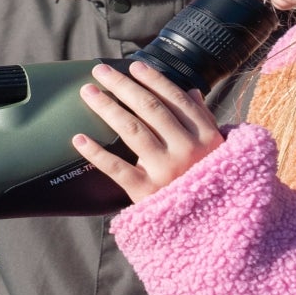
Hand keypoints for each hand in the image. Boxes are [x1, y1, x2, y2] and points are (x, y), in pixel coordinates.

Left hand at [72, 60, 225, 203]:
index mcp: (205, 136)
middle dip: (122, 85)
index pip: (175, 99)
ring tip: (88, 92)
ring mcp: (165, 170)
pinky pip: (116, 168)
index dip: (153, 80)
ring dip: (107, 107)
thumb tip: (190, 91)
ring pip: (131, 130)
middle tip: (100, 71)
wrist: (210, 228)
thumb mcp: (217, 150)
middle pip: (149, 108)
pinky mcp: (146, 192)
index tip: (133, 66)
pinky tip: (79, 138)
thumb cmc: (211, 183)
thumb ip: (203, 119)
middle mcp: (186, 150)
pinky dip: (96, 152)